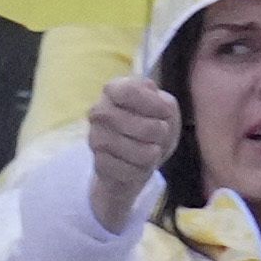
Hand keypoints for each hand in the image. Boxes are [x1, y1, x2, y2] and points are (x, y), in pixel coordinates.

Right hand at [83, 69, 182, 218]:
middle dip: (158, 133)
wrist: (138, 161)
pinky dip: (141, 170)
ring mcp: (95, 138)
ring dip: (151, 154)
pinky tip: (139, 165)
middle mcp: (98, 111)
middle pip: (137, 125)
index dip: (154, 104)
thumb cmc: (153, 127)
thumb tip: (160, 111)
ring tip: (151, 151)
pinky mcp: (98, 163)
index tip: (164, 113)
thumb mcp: (166, 110)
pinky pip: (128, 170)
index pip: (130, 92)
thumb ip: (164, 104)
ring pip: (134, 151)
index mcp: (114, 89)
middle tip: (159, 136)